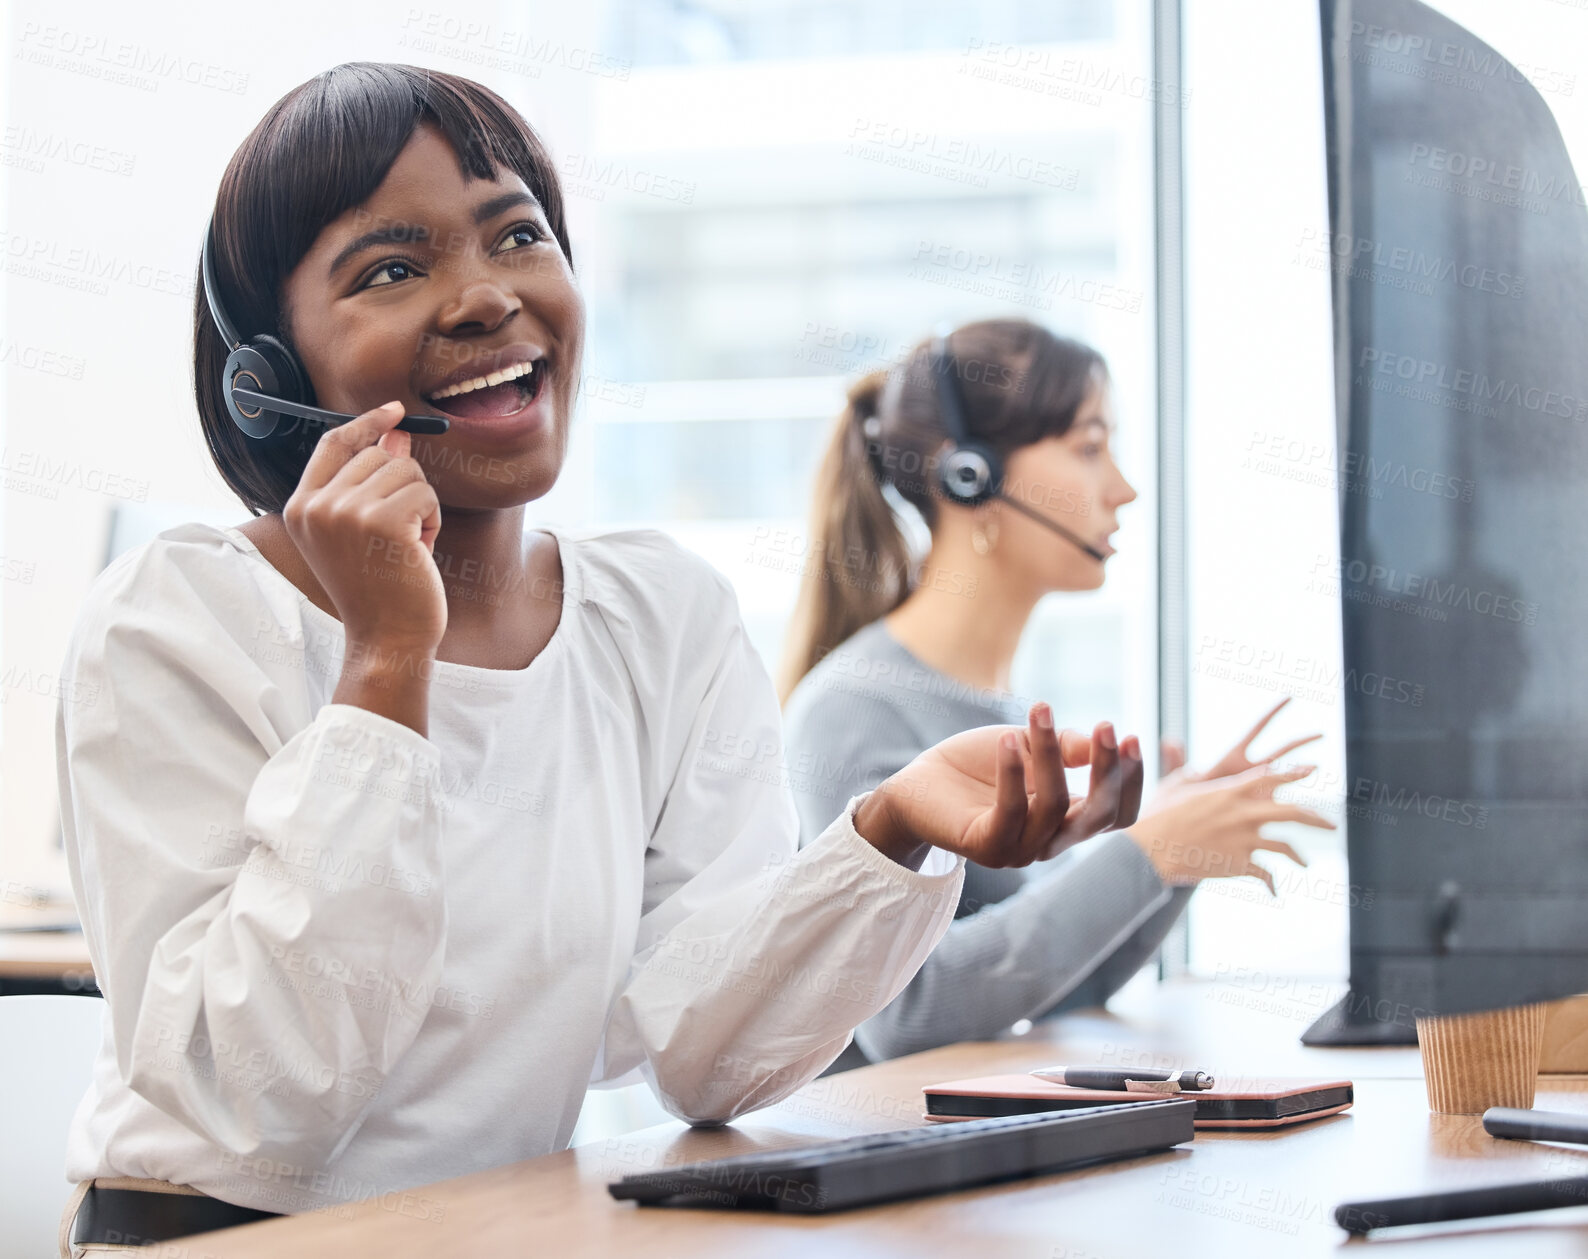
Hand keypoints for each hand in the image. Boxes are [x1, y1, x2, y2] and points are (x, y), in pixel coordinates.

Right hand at [282, 401, 445, 654]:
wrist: (387, 638)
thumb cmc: (380, 588)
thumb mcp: (366, 529)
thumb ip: (373, 480)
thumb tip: (396, 431)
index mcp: (300, 508)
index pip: (333, 443)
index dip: (366, 423)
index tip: (395, 412)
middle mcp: (316, 506)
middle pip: (378, 454)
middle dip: (403, 487)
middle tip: (400, 535)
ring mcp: (345, 512)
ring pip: (406, 470)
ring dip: (419, 505)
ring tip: (407, 545)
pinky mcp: (380, 521)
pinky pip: (424, 493)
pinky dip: (432, 520)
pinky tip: (418, 551)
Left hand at [853, 703, 1144, 869]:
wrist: (918, 785)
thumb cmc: (979, 766)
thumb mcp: (1028, 746)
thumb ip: (1064, 747)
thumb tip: (1099, 740)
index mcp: (1067, 821)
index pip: (1117, 815)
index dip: (1132, 782)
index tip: (1133, 736)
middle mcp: (1050, 842)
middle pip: (1098, 816)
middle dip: (1108, 770)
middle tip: (1107, 726)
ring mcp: (1019, 850)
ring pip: (1053, 805)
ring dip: (1050, 755)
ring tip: (1039, 710)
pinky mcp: (986, 846)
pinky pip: (1010, 811)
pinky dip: (1013, 773)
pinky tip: (1009, 741)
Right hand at [1128, 762, 1333, 893]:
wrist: (1152, 850)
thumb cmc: (1158, 815)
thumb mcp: (1176, 787)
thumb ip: (1191, 774)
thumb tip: (1196, 767)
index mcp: (1230, 791)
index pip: (1271, 777)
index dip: (1293, 772)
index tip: (1312, 769)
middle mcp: (1244, 813)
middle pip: (1292, 812)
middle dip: (1316, 819)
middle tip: (1331, 825)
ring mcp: (1244, 840)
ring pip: (1285, 846)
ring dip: (1299, 856)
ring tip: (1306, 864)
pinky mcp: (1240, 864)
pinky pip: (1265, 874)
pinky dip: (1271, 883)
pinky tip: (1275, 892)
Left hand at [1147, 697, 1321, 817]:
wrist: (1187, 832)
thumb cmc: (1181, 804)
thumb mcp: (1179, 782)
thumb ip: (1177, 762)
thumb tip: (1169, 741)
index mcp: (1233, 758)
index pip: (1256, 729)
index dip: (1272, 713)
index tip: (1289, 697)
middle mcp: (1250, 772)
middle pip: (1281, 750)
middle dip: (1301, 741)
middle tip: (1321, 733)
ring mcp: (1259, 790)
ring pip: (1289, 778)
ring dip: (1305, 773)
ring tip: (1320, 769)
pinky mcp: (1263, 811)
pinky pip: (1284, 806)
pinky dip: (1299, 808)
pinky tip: (1314, 812)